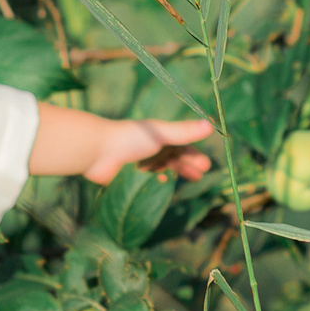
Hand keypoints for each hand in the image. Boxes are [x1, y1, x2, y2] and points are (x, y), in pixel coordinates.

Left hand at [30, 104, 215, 183]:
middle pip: (173, 159)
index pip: (182, 146)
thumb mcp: (161, 133)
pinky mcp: (131, 178)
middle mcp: (150, 149)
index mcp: (158, 137)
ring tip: (187, 181)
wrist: (97, 151)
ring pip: (162, 170)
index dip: (194, 155)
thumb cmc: (130, 138)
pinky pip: (148, 183)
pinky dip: (158, 183)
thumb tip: (211, 125)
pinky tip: (164, 185)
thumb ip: (184, 132)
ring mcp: (140, 164)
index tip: (206, 166)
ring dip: (175, 175)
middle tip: (200, 176)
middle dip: (187, 166)